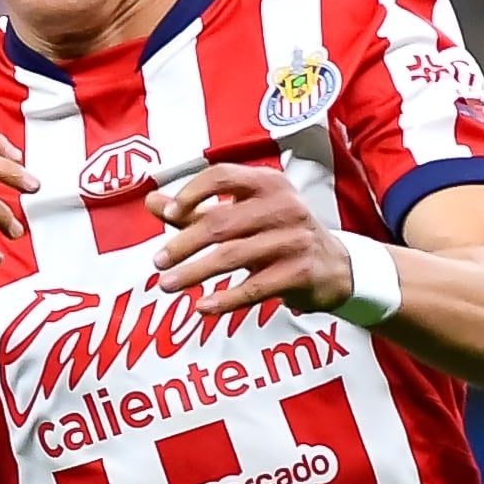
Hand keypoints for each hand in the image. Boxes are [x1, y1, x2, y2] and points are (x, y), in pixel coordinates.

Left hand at [149, 165, 356, 317]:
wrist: (332, 265)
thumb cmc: (278, 234)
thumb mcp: (241, 215)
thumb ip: (196, 209)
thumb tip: (152, 202)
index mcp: (266, 183)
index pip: (222, 176)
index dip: (192, 193)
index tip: (168, 214)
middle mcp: (283, 206)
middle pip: (221, 222)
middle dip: (183, 244)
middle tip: (158, 263)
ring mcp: (294, 239)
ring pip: (232, 256)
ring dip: (194, 273)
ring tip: (167, 285)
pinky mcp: (300, 272)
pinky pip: (254, 288)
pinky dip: (225, 299)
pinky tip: (202, 306)